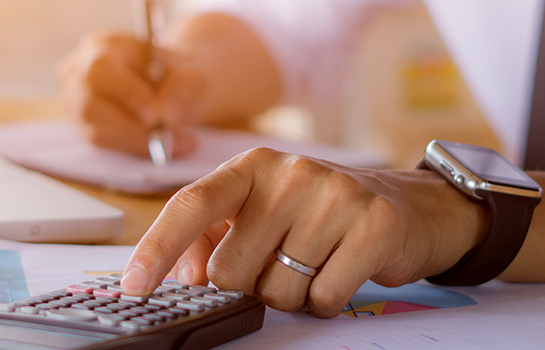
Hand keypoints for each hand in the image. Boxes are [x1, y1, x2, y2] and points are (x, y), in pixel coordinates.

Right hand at [57, 31, 204, 157]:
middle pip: (90, 107)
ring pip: (99, 132)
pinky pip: (107, 145)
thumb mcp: (188, 74)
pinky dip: (139, 148)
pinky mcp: (84, 127)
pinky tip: (167, 145)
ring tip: (182, 141)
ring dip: (142, 141)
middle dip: (133, 127)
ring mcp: (76, 103)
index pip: (100, 71)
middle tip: (173, 137)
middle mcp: (78, 73)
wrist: (171, 87)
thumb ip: (182, 89)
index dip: (125, 94)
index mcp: (101, 47)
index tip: (155, 115)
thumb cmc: (175, 75)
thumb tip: (168, 114)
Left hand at [119, 148, 489, 316]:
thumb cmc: (322, 215)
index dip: (157, 248)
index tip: (134, 286)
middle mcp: (291, 172)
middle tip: (281, 266)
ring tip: (318, 265)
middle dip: (251, 286)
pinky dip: (327, 302)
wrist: (410, 207)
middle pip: (231, 270)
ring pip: (278, 292)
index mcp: (253, 165)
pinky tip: (342, 272)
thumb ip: (216, 237)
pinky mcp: (373, 226)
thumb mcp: (265, 211)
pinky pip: (323, 299)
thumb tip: (186, 274)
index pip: (192, 205)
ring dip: (293, 297)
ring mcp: (335, 196)